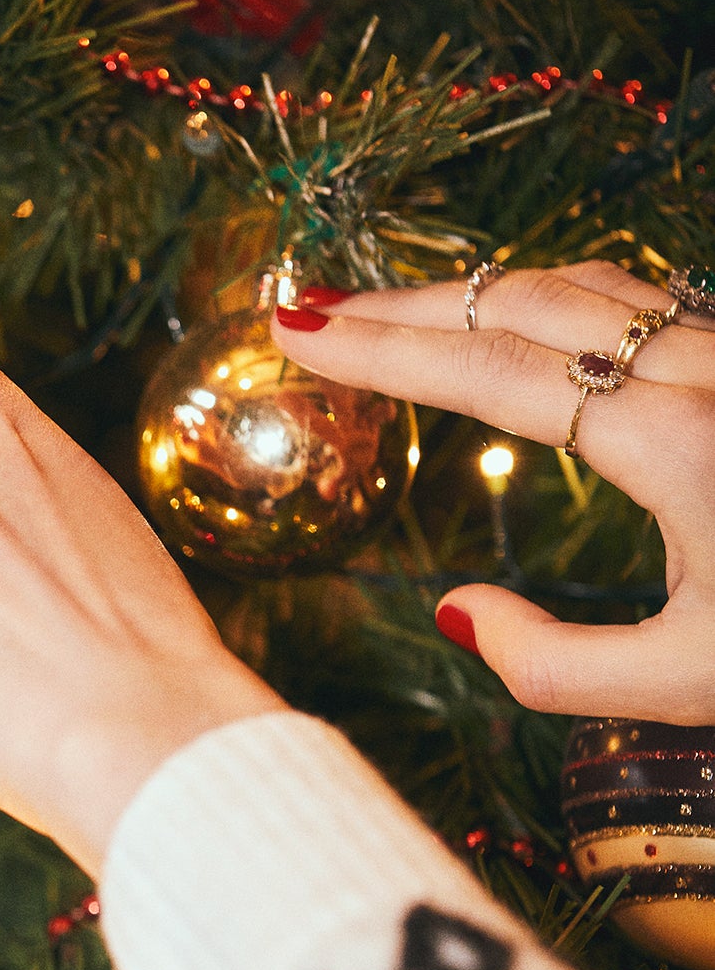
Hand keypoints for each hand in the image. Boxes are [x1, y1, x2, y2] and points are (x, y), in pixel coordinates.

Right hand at [273, 263, 714, 724]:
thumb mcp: (690, 684)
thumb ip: (552, 664)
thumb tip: (456, 611)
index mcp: (669, 442)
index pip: (486, 373)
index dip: (380, 351)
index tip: (295, 332)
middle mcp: (698, 372)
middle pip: (518, 304)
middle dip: (401, 306)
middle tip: (309, 311)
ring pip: (576, 285)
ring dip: (467, 292)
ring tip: (387, 315)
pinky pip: (628, 297)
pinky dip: (538, 296)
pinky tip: (509, 318)